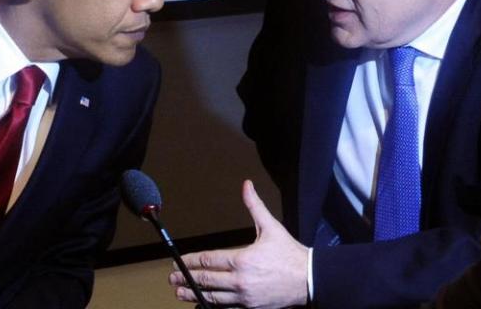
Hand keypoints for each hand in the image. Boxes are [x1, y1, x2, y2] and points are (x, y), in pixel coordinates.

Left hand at [170, 180, 308, 308]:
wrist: (309, 280)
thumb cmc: (289, 254)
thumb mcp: (271, 227)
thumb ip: (255, 206)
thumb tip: (246, 185)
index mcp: (242, 260)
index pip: (208, 260)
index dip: (191, 260)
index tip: (179, 260)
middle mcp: (240, 280)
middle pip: (205, 280)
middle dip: (186, 278)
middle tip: (172, 277)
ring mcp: (244, 297)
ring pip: (212, 297)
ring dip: (193, 294)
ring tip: (180, 292)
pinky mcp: (250, 307)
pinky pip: (225, 307)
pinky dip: (211, 305)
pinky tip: (202, 303)